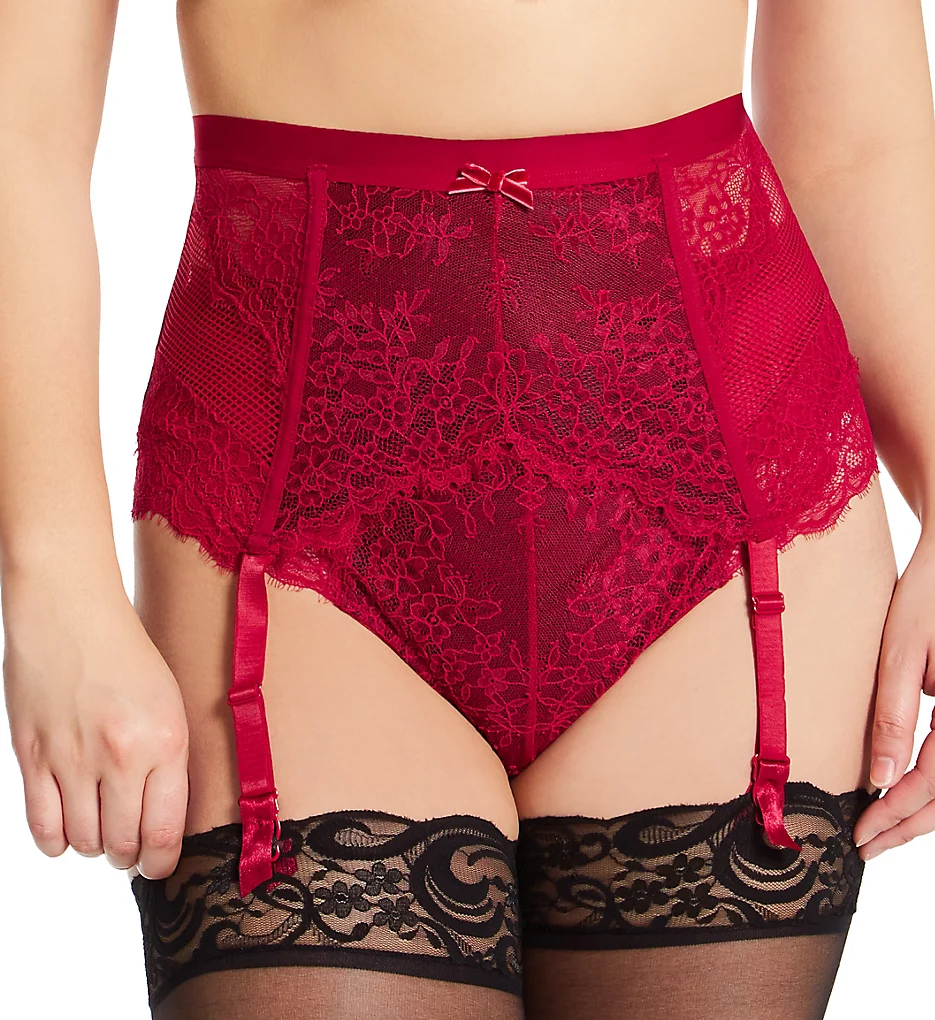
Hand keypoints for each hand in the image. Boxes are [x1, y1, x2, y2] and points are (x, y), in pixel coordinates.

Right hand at [2, 570, 188, 878]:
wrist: (71, 614)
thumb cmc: (129, 656)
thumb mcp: (171, 704)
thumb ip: (169, 761)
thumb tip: (162, 821)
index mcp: (165, 743)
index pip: (165, 832)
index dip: (162, 862)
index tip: (160, 866)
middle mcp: (120, 757)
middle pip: (122, 844)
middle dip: (128, 856)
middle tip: (129, 849)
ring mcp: (71, 759)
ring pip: (83, 841)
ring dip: (94, 846)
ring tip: (101, 830)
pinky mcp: (32, 757)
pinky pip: (42, 826)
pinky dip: (57, 841)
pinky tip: (68, 828)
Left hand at [853, 532, 934, 860]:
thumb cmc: (929, 598)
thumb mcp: (902, 653)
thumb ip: (893, 716)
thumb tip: (880, 780)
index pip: (932, 781)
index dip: (897, 814)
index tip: (861, 836)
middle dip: (911, 826)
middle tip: (869, 847)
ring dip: (927, 813)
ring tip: (886, 832)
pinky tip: (911, 798)